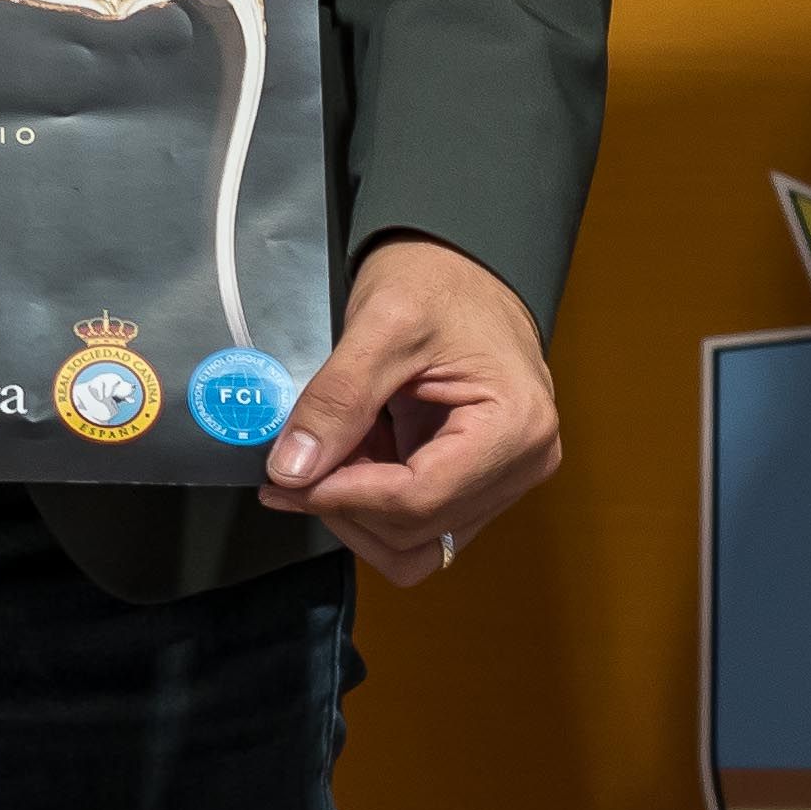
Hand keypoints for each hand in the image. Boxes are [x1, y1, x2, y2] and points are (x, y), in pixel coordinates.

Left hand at [258, 235, 561, 585]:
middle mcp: (524, 463)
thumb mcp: (381, 325)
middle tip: (290, 470)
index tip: (286, 478)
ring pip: (417, 543)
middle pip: (417, 529)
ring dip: (358, 515)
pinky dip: (374, 507)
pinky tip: (350, 464)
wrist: (465, 266)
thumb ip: (337, 400)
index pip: (419, 499)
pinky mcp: (483, 481)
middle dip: (345, 506)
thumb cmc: (438, 280)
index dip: (343, 497)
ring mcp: (507, 477)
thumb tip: (291, 470)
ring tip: (324, 462)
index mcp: (515, 426)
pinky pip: (422, 524)